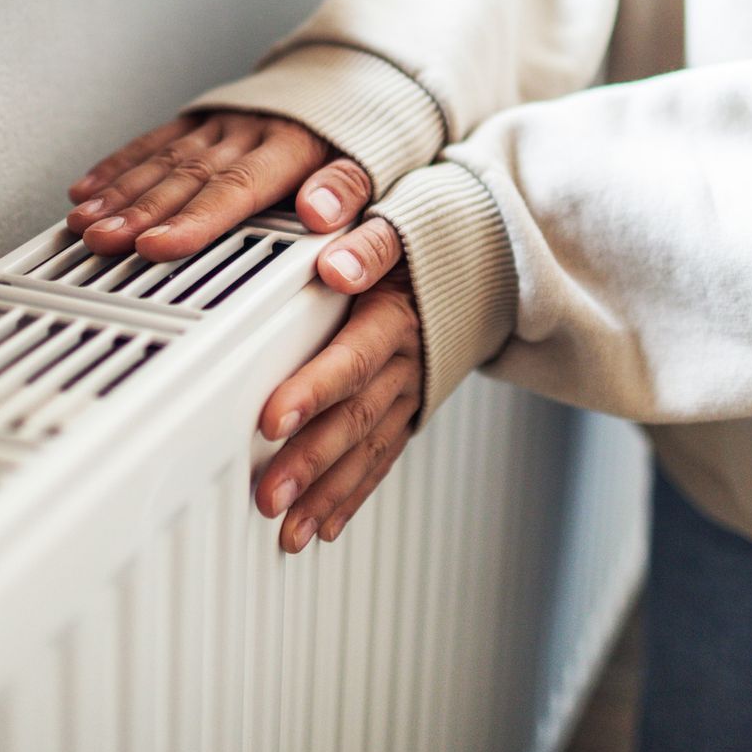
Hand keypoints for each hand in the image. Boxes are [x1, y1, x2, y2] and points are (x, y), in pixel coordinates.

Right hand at [67, 111, 370, 260]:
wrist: (351, 70)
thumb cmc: (360, 132)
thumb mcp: (374, 161)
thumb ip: (346, 188)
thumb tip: (321, 213)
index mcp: (290, 147)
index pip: (235, 189)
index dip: (194, 220)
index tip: (157, 246)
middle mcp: (246, 132)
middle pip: (186, 177)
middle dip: (139, 212)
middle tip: (103, 240)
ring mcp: (219, 123)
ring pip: (162, 160)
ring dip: (119, 192)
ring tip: (84, 222)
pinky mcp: (201, 117)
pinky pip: (154, 140)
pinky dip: (118, 165)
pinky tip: (87, 187)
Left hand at [255, 216, 418, 551]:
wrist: (485, 258)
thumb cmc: (422, 239)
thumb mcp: (397, 221)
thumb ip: (368, 238)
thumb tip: (336, 260)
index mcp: (396, 312)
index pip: (353, 357)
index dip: (313, 390)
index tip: (270, 418)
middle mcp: (407, 359)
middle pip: (355, 416)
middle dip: (310, 460)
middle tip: (267, 494)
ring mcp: (410, 391)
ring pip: (367, 449)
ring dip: (325, 492)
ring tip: (286, 529)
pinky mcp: (409, 411)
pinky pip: (381, 460)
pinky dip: (350, 497)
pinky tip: (320, 527)